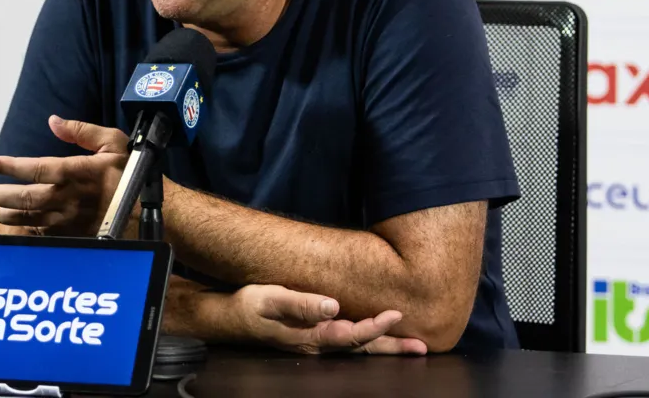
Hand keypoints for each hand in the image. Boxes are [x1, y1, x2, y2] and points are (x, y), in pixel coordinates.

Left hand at [0, 116, 128, 235]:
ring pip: (25, 218)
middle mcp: (67, 198)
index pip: (35, 169)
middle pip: (22, 198)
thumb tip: (53, 121)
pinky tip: (4, 224)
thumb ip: (81, 131)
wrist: (144, 209)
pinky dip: (17, 228)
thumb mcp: (112, 142)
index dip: (11, 167)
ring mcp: (66, 219)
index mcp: (76, 172)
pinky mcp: (69, 234)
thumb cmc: (128, 172)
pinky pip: (37, 232)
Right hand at [233, 284, 427, 355]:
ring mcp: (315, 343)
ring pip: (357, 348)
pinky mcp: (312, 336)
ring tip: (410, 346)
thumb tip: (333, 306)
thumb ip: (302, 304)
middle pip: (362, 349)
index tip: (396, 314)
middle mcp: (317, 344)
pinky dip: (367, 342)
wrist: (226, 318)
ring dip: (384, 346)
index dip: (376, 327)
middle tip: (422, 347)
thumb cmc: (248, 305)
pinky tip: (377, 338)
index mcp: (311, 337)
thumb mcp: (271, 299)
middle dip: (392, 347)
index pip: (352, 335)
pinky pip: (347, 342)